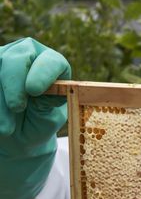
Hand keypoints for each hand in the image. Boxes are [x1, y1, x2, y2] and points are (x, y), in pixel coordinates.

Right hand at [0, 37, 70, 198]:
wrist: (9, 143)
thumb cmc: (34, 132)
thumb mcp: (47, 124)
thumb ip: (52, 109)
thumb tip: (75, 96)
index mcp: (51, 70)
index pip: (51, 59)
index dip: (42, 70)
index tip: (34, 90)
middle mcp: (25, 62)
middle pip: (17, 55)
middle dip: (12, 83)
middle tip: (14, 110)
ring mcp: (2, 66)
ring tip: (2, 127)